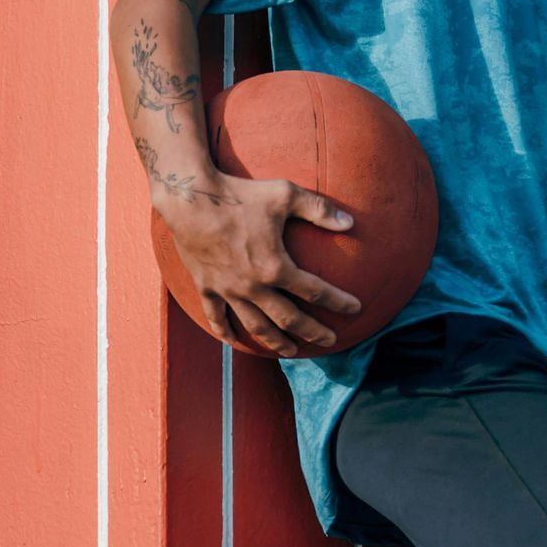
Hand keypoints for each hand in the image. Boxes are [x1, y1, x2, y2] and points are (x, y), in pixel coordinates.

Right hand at [155, 172, 361, 355]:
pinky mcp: (207, 287)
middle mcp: (254, 286)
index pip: (316, 291)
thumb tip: (350, 222)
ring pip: (256, 326)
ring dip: (276, 341)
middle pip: (289, 319)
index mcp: (276, 267)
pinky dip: (226, 332)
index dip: (338, 302)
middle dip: (313, 331)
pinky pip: (217, 317)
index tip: (355, 309)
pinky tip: (235, 341)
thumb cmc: (240, 194)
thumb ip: (319, 209)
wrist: (191, 199)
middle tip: (329, 341)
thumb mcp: (285, 195)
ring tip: (291, 351)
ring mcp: (229, 290)